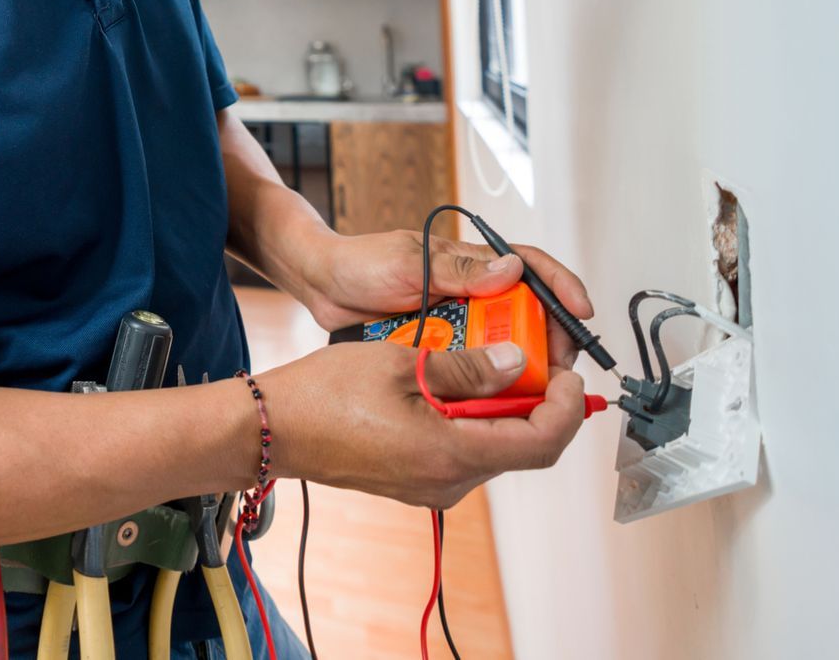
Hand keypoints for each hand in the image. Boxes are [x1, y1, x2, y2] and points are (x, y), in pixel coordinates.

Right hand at [257, 341, 587, 508]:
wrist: (268, 430)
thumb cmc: (323, 395)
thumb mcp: (402, 362)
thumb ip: (467, 366)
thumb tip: (517, 361)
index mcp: (451, 454)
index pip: (541, 442)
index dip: (567, 407)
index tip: (569, 372)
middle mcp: (448, 481)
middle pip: (521, 445)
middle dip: (537, 399)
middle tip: (533, 354)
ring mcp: (430, 485)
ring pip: (492, 446)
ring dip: (502, 405)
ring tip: (488, 357)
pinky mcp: (413, 479)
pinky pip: (462, 449)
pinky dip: (472, 416)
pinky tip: (452, 380)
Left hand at [297, 228, 595, 366]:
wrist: (321, 288)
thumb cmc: (360, 264)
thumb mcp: (407, 262)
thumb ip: (457, 269)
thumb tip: (511, 269)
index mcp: (472, 266)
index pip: (532, 269)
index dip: (561, 288)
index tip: (580, 313)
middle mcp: (474, 297)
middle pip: (529, 318)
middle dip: (550, 342)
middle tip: (558, 369)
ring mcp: (459, 326)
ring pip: (504, 351)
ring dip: (520, 370)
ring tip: (531, 392)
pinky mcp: (441, 353)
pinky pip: (472, 373)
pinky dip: (485, 386)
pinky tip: (494, 402)